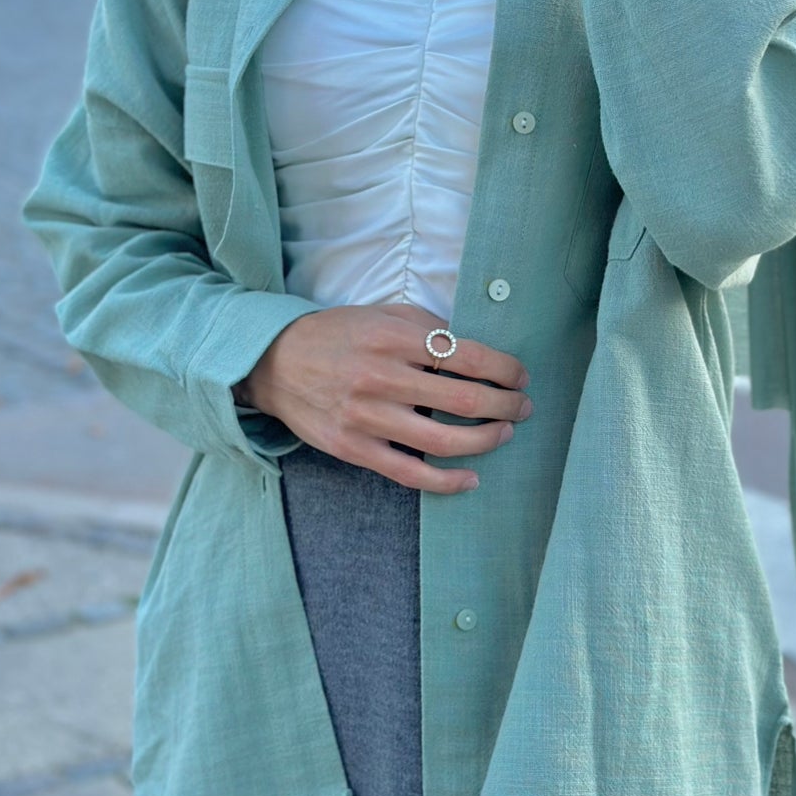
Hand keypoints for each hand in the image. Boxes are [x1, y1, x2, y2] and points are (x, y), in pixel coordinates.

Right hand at [235, 302, 531, 494]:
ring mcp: (366, 417)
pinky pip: (409, 473)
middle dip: (505, 405)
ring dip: (485, 440)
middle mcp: (381, 377)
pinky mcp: (353, 448)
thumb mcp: (383, 315)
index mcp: (393, 338)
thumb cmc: (338, 335)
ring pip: (443, 441)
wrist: (273, 363)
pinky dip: (446, 480)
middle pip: (464, 399)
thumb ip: (429, 327)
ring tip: (503, 433)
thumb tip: (478, 349)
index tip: (520, 377)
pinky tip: (471, 478)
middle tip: (522, 407)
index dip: (505, 369)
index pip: (468, 356)